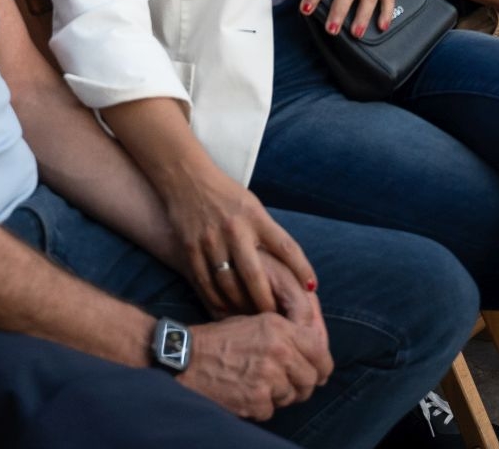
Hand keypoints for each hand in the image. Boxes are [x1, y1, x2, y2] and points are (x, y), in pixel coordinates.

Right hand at [159, 166, 317, 318]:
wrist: (186, 178)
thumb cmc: (226, 194)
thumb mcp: (253, 206)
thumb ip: (266, 232)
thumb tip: (287, 262)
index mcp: (255, 217)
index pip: (285, 246)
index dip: (301, 268)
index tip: (311, 287)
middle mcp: (235, 229)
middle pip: (254, 274)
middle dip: (266, 300)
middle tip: (276, 318)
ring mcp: (211, 240)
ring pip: (228, 284)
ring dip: (241, 305)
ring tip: (252, 319)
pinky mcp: (191, 248)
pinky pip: (205, 282)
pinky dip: (216, 300)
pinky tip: (225, 311)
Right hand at [180, 308, 332, 419]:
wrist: (185, 358)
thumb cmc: (221, 340)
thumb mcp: (257, 323)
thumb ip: (289, 335)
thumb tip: (318, 357)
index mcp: (281, 328)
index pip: (320, 352)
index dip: (321, 366)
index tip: (318, 373)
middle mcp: (279, 351)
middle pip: (310, 379)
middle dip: (300, 385)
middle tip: (285, 384)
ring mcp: (268, 377)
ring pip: (291, 396)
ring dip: (278, 396)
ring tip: (256, 384)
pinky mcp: (256, 399)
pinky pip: (270, 410)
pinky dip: (259, 407)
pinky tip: (244, 393)